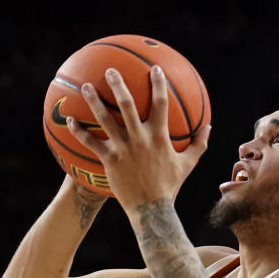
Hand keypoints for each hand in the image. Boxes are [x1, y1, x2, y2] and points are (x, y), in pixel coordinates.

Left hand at [66, 66, 209, 212]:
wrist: (151, 209)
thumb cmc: (169, 186)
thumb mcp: (188, 164)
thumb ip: (199, 144)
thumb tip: (209, 127)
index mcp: (159, 136)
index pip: (161, 103)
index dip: (158, 84)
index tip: (154, 69)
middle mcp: (140, 139)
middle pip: (127, 105)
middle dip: (118, 85)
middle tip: (110, 71)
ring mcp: (123, 149)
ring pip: (105, 120)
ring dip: (94, 101)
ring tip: (86, 87)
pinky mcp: (109, 160)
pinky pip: (91, 143)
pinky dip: (79, 131)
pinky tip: (69, 120)